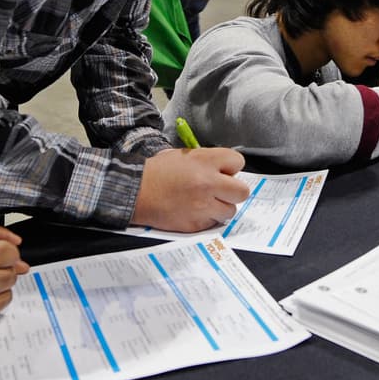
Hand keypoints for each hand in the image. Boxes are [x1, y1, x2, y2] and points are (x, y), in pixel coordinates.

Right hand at [132, 147, 249, 231]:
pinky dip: (206, 218)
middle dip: (233, 191)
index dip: (230, 167)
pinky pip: (213, 223)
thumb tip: (223, 169)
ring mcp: (204, 206)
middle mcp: (209, 183)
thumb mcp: (184, 156)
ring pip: (230, 211)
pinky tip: (193, 211)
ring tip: (205, 202)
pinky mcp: (196, 224)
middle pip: (242, 191)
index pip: (238, 162)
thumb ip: (206, 161)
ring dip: (220, 207)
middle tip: (221, 190)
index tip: (223, 171)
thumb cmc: (157, 172)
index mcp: (206, 161)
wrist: (136, 191)